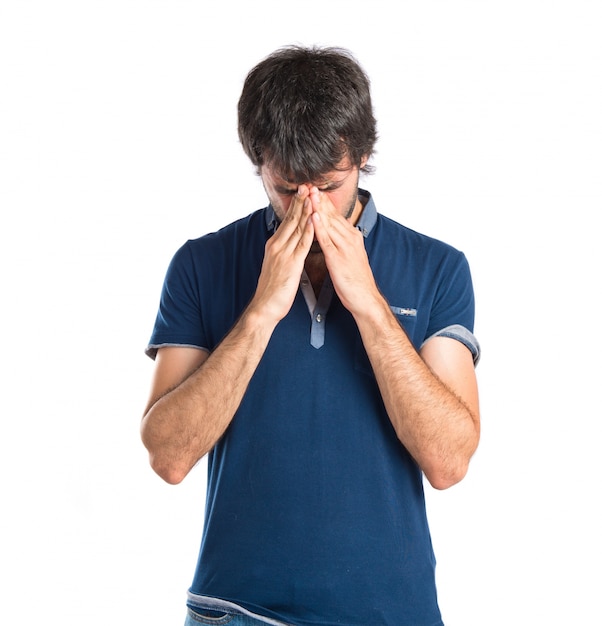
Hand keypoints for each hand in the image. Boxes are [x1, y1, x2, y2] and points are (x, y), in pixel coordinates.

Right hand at [250, 185, 313, 323]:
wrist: (265, 306)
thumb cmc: (272, 289)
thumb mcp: (276, 265)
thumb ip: (283, 251)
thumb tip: (288, 243)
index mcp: (275, 245)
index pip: (287, 220)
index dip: (296, 205)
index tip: (302, 192)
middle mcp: (277, 245)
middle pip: (291, 219)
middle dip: (300, 201)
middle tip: (307, 184)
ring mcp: (283, 253)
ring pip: (296, 228)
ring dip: (305, 210)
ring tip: (312, 195)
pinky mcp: (291, 264)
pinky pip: (302, 244)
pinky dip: (308, 230)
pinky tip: (314, 220)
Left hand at [310, 188, 379, 315]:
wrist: (365, 298)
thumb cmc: (356, 280)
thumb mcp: (350, 256)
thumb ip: (342, 243)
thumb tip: (333, 234)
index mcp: (352, 237)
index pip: (336, 215)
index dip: (324, 202)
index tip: (314, 190)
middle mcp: (349, 238)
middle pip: (333, 215)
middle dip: (320, 199)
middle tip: (310, 184)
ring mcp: (344, 247)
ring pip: (330, 223)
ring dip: (319, 207)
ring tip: (310, 193)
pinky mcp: (338, 258)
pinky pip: (327, 239)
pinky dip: (320, 226)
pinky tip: (313, 216)